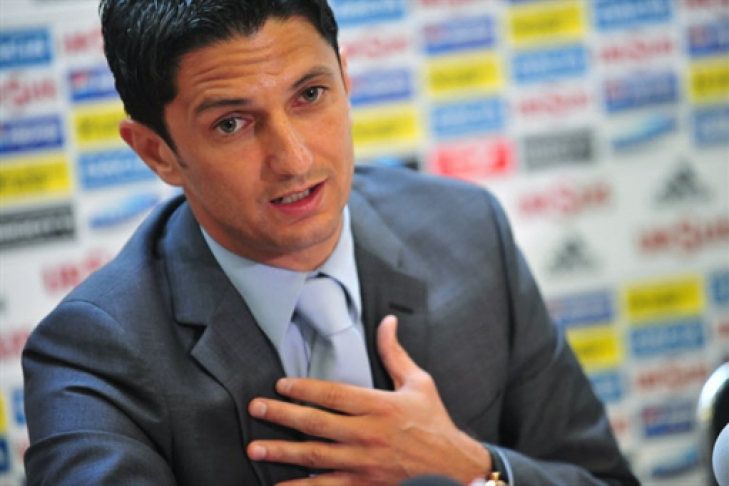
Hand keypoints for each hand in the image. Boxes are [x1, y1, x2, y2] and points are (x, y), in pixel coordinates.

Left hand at [246, 315, 491, 484]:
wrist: (455, 469)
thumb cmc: (434, 423)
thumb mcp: (419, 383)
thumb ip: (395, 353)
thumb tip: (387, 321)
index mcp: (380, 406)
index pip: (334, 395)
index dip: (304, 389)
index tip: (280, 385)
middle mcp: (368, 435)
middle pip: (316, 424)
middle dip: (282, 416)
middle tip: (255, 409)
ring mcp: (364, 463)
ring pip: (315, 457)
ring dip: (282, 452)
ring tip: (254, 448)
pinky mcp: (364, 485)